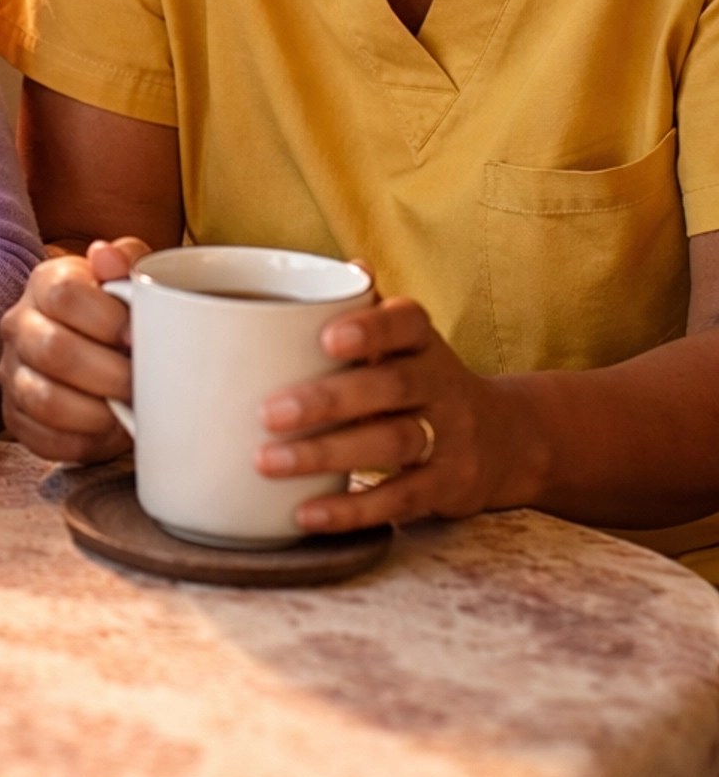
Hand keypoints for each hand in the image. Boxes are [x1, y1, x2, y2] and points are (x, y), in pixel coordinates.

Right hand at [0, 238, 146, 463]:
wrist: (98, 351)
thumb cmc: (118, 314)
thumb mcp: (130, 280)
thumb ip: (128, 260)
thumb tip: (107, 254)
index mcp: (45, 283)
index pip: (63, 294)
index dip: (106, 318)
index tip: (136, 336)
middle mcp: (19, 325)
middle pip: (54, 351)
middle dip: (109, 373)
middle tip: (139, 381)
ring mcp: (12, 373)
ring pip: (45, 400)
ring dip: (96, 412)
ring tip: (125, 409)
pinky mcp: (16, 416)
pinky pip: (43, 438)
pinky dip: (83, 441)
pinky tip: (106, 429)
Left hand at [256, 293, 537, 531]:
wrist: (509, 440)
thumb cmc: (426, 382)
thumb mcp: (409, 344)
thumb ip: (373, 311)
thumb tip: (352, 264)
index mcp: (424, 343)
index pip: (407, 324)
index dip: (372, 329)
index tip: (327, 336)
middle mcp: (442, 385)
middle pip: (391, 387)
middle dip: (328, 399)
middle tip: (267, 411)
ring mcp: (450, 438)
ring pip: (393, 443)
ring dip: (327, 454)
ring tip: (267, 462)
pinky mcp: (448, 487)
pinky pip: (402, 498)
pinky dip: (352, 509)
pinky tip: (305, 512)